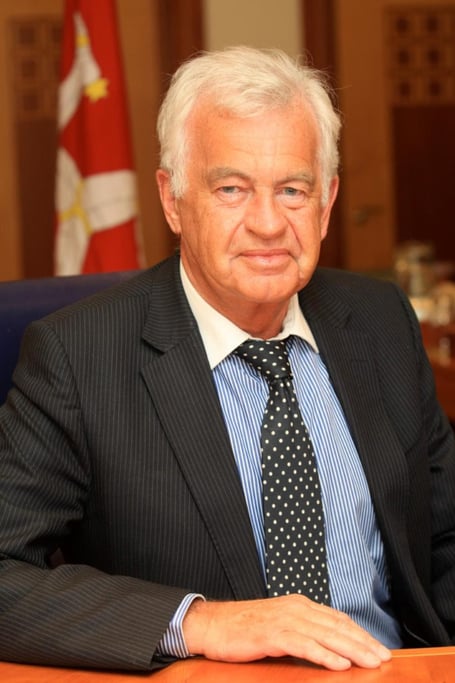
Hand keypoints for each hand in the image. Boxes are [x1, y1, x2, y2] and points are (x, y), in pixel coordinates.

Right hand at [182, 595, 391, 670]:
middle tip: (384, 657)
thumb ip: (302, 632)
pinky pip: (305, 645)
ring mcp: (285, 620)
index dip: (360, 634)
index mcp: (299, 605)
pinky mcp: (273, 634)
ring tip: (371, 662)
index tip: (378, 648)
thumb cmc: (244, 629)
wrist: (212, 624)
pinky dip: (325, 655)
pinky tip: (340, 665)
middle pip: (338, 626)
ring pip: (327, 635)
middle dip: (364, 643)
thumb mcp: (278, 626)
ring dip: (352, 650)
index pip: (337, 619)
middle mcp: (296, 608)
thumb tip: (327, 648)